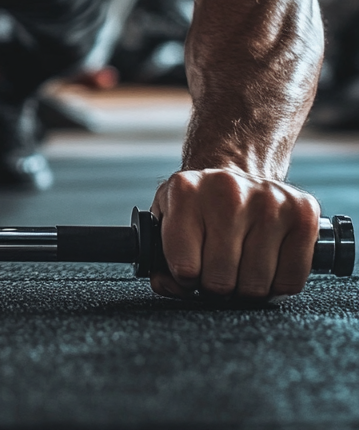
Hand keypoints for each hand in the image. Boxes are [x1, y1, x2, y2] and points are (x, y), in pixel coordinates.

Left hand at [151, 168, 319, 299]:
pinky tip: (266, 262)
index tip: (189, 271)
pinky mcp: (303, 213)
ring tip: (240, 264)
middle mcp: (226, 190)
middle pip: (221, 280)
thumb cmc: (198, 206)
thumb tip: (169, 286)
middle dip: (216, 285)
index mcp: (184, 191)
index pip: (185, 268)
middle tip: (217, 268)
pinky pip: (291, 280)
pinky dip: (278, 284)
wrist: (236, 174)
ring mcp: (268, 200)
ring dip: (247, 287)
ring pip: (256, 285)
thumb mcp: (167, 219)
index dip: (186, 281)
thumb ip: (157, 257)